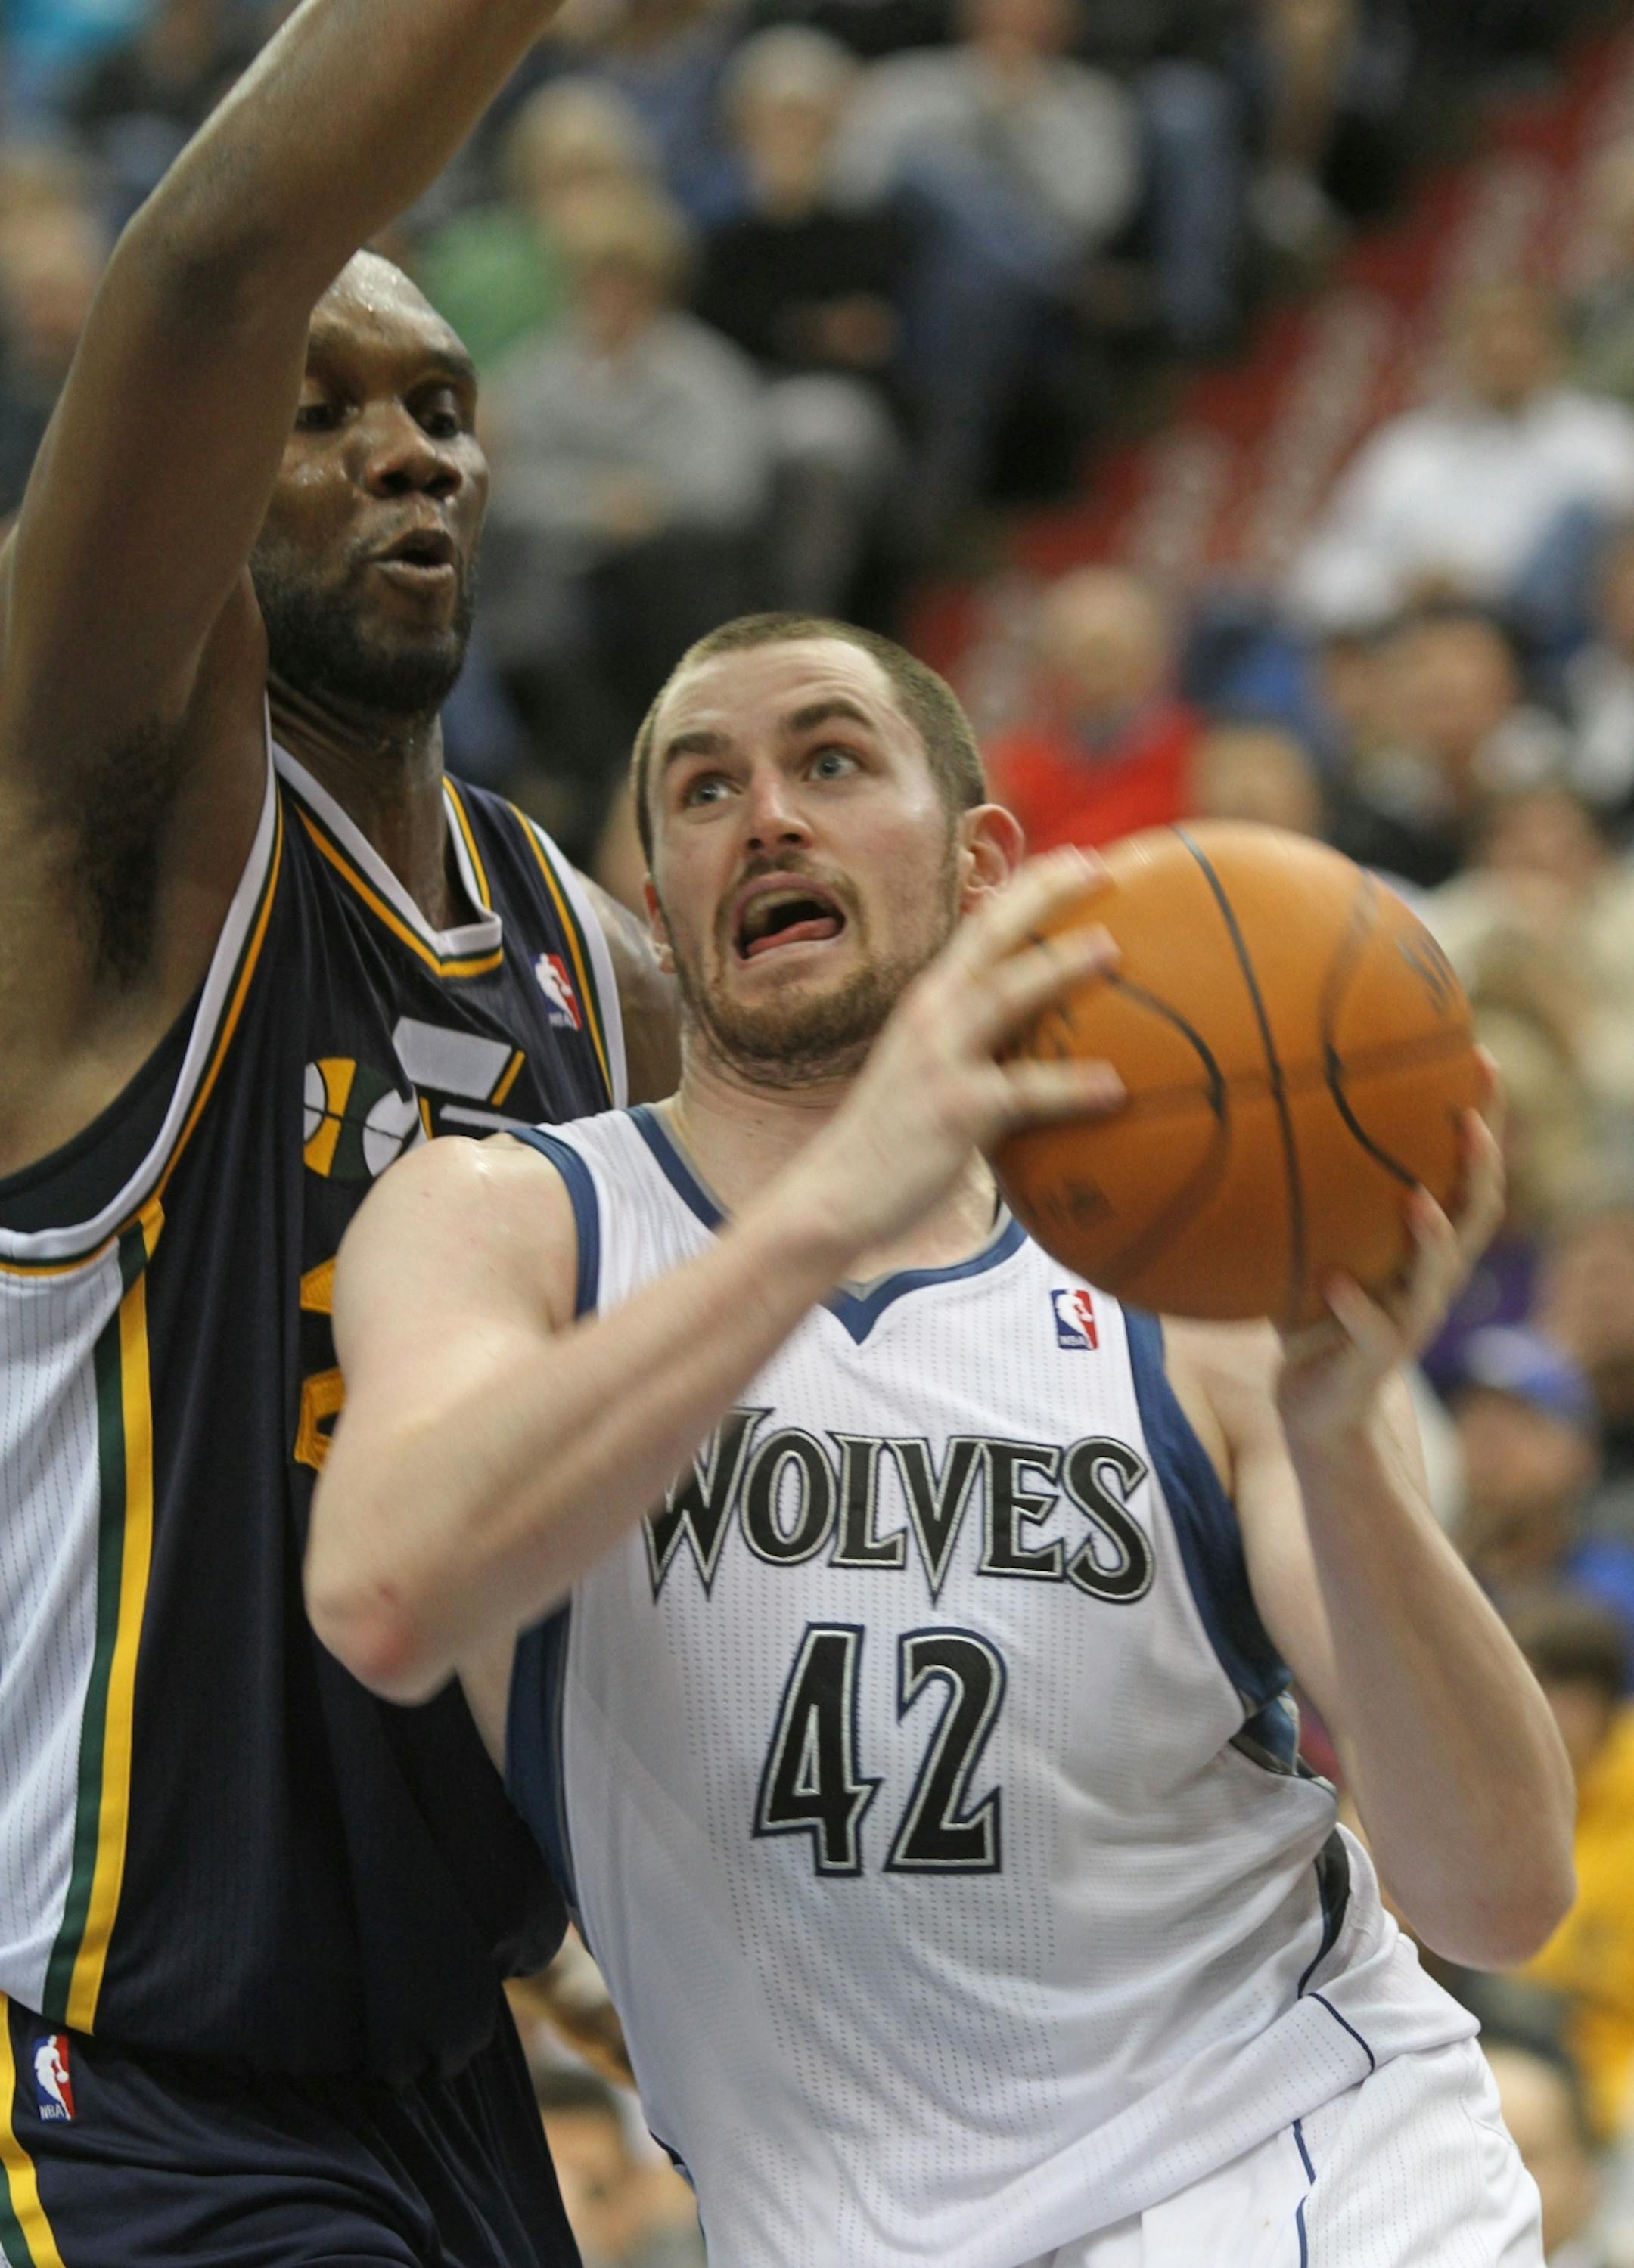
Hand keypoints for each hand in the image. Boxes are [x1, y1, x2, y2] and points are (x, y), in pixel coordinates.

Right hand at [787, 848, 1123, 1258]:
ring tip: (1113, 947)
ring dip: (1059, 966)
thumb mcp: (932, 1079)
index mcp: (930, 1001)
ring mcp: (939, 1058)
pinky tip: (1116, 1088)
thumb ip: (981, 1054)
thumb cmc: (894, 1144)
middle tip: (1101, 866)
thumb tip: (1047, 1051)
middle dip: (1044, 893)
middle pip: (992, 935)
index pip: (982, 927)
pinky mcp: (955, 1108)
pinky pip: (1024, 1091)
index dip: (1029, 887)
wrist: (835, 1196)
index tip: (1078, 859)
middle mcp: (931, 1014)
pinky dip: (1072, 1087)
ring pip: (1005, 995)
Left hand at [1277, 1092, 1505, 1439]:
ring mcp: (1408, 1321)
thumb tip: (1264, 1111)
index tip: (1481, 1059)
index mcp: (1425, 1247)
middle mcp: (1430, 1279)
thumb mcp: (1317, 1244)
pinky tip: (1333, 1283)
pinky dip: (1355, 1307)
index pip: (1467, 1174)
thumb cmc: (1314, 1315)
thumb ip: (1310, 1192)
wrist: (1316, 1409)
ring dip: (1432, 1238)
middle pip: (1475, 1215)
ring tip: (1418, 1199)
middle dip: (1481, 1166)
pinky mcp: (1374, 1362)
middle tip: (1472, 1117)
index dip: (1483, 1120)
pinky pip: (1371, 1332)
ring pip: (1437, 1275)